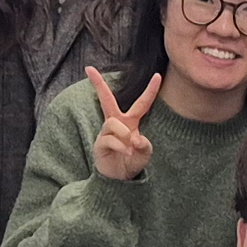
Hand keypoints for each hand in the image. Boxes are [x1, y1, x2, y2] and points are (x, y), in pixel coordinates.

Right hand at [84, 64, 161, 182]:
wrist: (120, 178)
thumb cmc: (133, 161)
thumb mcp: (145, 153)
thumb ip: (145, 145)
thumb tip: (135, 139)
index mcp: (131, 121)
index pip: (142, 103)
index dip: (151, 90)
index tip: (158, 74)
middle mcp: (116, 123)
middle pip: (107, 99)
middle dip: (98, 84)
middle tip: (88, 69)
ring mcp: (106, 132)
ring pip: (114, 123)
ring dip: (124, 135)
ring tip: (129, 149)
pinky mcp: (99, 143)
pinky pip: (110, 139)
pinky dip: (121, 147)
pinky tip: (126, 154)